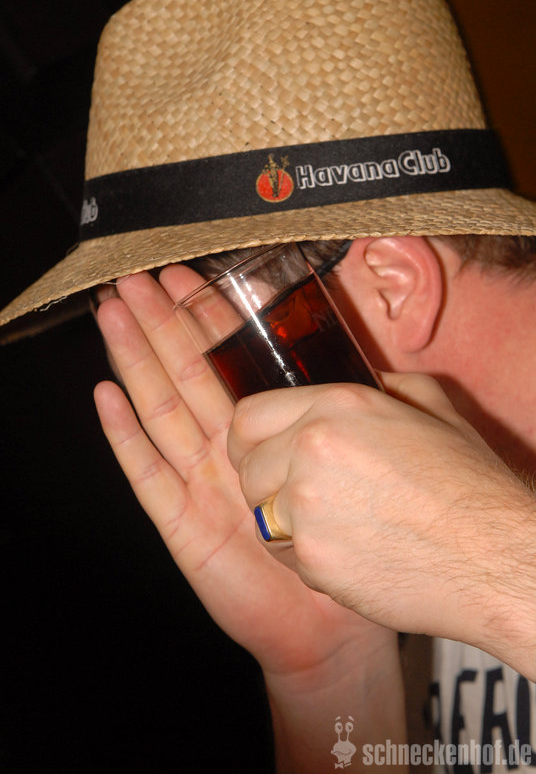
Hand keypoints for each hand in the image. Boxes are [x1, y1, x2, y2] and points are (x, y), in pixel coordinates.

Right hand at [93, 267, 394, 682]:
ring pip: (160, 410)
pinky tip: (107, 396)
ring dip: (135, 362)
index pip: (224, 364)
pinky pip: (148, 476)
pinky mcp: (181, 525)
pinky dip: (126, 437)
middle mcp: (221, 452)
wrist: (329, 626)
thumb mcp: (353, 467)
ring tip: (115, 314)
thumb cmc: (346, 546)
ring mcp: (197, 485)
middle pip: (183, 375)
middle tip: (135, 278)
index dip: (203, 320)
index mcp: (260, 434)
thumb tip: (367, 365)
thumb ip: (348, 419)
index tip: (187, 276)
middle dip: (160, 325)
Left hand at [227, 374, 535, 675]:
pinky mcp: (313, 557)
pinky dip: (308, 561)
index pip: (248, 417)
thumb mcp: (436, 411)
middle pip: (247, 469)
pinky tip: (348, 555)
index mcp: (336, 407)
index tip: (260, 454)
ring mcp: (307, 505)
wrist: (495, 555)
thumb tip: (372, 379)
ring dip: (283, 525)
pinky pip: (286, 557)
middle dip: (267, 485)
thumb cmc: (470, 485)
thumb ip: (392, 386)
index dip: (250, 440)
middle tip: (299, 498)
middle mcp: (312, 448)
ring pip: (260, 517)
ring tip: (328, 529)